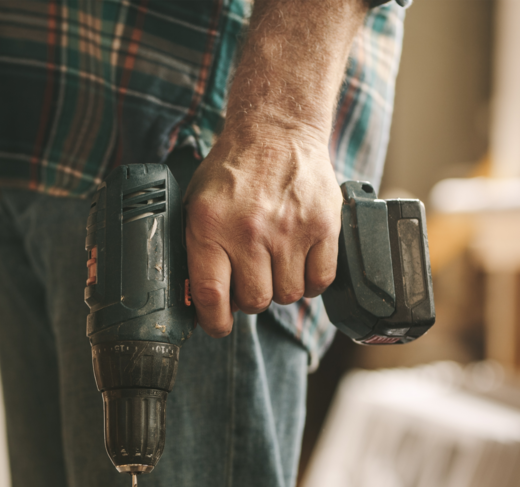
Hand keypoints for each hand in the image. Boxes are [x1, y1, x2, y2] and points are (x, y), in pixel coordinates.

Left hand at [183, 131, 341, 337]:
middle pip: (255, 301)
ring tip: (274, 265)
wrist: (276, 130)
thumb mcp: (197, 206)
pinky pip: (320, 281)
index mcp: (211, 226)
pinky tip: (300, 264)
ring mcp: (289, 230)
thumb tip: (196, 300)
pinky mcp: (323, 226)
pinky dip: (310, 281)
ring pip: (288, 295)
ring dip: (280, 288)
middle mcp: (250, 231)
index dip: (215, 321)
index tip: (218, 324)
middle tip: (249, 281)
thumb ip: (196, 251)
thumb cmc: (233, 172)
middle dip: (250, 299)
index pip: (212, 295)